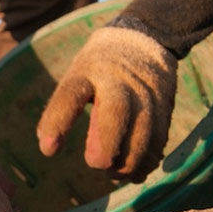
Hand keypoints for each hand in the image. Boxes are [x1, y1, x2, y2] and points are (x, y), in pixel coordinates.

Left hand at [36, 25, 177, 182]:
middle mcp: (118, 80)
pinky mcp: (164, 104)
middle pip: (116, 110)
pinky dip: (148, 159)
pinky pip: (159, 136)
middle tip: (98, 164)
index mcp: (88, 70)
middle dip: (108, 144)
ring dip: (130, 160)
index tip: (48, 150)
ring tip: (115, 175)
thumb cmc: (99, 67)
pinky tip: (137, 172)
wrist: (145, 36)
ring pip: (143, 129)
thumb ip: (66, 106)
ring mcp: (145, 91)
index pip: (70, 95)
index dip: (58, 122)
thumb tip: (48, 145)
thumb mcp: (79, 75)